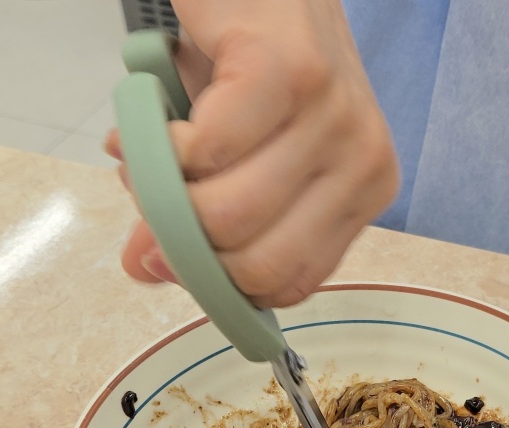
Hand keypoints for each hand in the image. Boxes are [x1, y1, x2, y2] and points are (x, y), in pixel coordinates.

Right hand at [107, 0, 399, 306]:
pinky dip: (158, 142)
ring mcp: (334, 118)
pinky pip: (204, 152)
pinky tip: (157, 115)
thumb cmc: (256, 63)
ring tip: (152, 146)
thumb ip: (198, 221)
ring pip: (225, 215)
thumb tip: (145, 268)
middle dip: (182, 243)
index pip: (288, 285)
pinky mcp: (288, 71)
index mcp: (361, 194)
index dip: (217, 284)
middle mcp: (363, 163)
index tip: (174, 255)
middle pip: (254, 265)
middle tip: (152, 194)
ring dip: (162, 189)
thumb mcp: (238, 157)